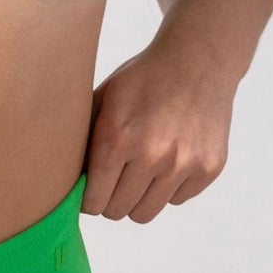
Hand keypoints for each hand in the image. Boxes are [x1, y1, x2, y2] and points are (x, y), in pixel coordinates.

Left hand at [81, 42, 231, 220]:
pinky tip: (168, 159)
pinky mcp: (208, 168)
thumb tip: (64, 180)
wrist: (198, 59)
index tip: (90, 190)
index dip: (88, 199)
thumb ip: (83, 140)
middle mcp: (151, 155)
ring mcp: (183, 164)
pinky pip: (176, 200)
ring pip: (146, 213)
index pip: (93, 201)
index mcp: (117, 138)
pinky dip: (169, 188)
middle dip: (110, 200)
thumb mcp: (103, 98)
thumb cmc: (143, 79)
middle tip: (113, 179)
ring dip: (138, 198)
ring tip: (139, 172)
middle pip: (117, 211)